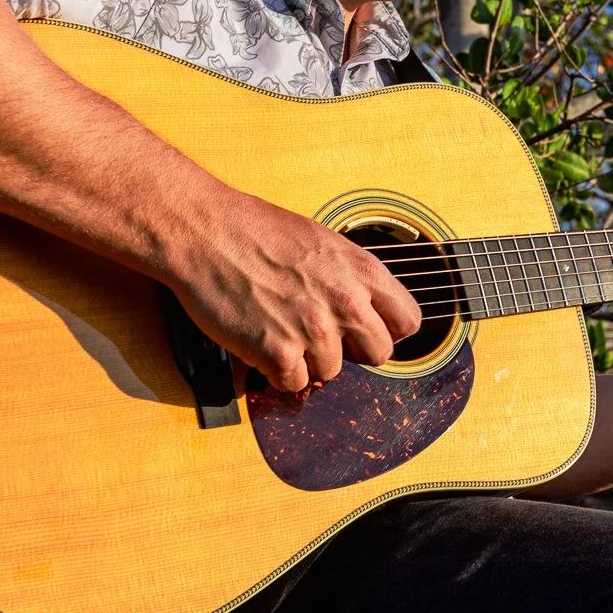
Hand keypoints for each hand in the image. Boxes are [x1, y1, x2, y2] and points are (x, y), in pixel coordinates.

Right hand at [165, 192, 422, 393]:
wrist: (204, 231)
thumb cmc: (254, 229)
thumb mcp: (322, 241)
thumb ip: (350, 277)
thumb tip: (366, 308)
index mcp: (363, 270)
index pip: (408, 321)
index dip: (387, 328)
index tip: (366, 329)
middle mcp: (346, 301)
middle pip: (379, 354)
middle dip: (352, 350)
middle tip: (321, 334)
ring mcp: (314, 329)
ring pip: (331, 371)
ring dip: (307, 359)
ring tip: (280, 327)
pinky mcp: (279, 352)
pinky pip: (293, 383)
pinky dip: (276, 371)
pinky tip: (262, 341)